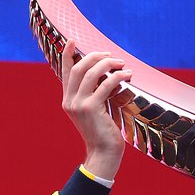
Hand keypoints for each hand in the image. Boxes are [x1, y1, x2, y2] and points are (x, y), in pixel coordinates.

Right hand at [61, 39, 131, 179]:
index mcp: (68, 100)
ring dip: (109, 64)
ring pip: (91, 73)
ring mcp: (79, 104)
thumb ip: (94, 94)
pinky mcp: (91, 108)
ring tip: (122, 64)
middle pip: (79, 68)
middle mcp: (70, 101)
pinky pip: (105, 84)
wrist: (103, 154)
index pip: (66, 72)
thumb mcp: (94, 112)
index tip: (73, 40)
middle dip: (96, 57)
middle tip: (112, 56)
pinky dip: (118, 77)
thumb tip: (105, 76)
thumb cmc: (103, 133)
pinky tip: (128, 75)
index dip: (68, 54)